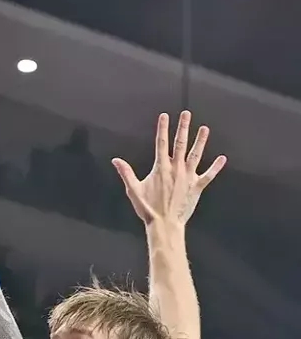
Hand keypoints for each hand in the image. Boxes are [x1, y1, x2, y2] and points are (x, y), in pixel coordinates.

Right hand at [113, 111, 225, 228]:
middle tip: (186, 114)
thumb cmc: (148, 209)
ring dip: (201, 141)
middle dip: (183, 127)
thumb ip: (126, 173)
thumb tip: (115, 160)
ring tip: (204, 129)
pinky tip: (222, 159)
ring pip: (196, 154)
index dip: (163, 128)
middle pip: (180, 143)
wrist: (164, 224)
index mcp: (161, 168)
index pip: (161, 143)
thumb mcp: (134, 190)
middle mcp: (176, 169)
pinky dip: (216, 167)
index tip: (164, 116)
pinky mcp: (197, 187)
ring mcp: (188, 177)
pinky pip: (208, 175)